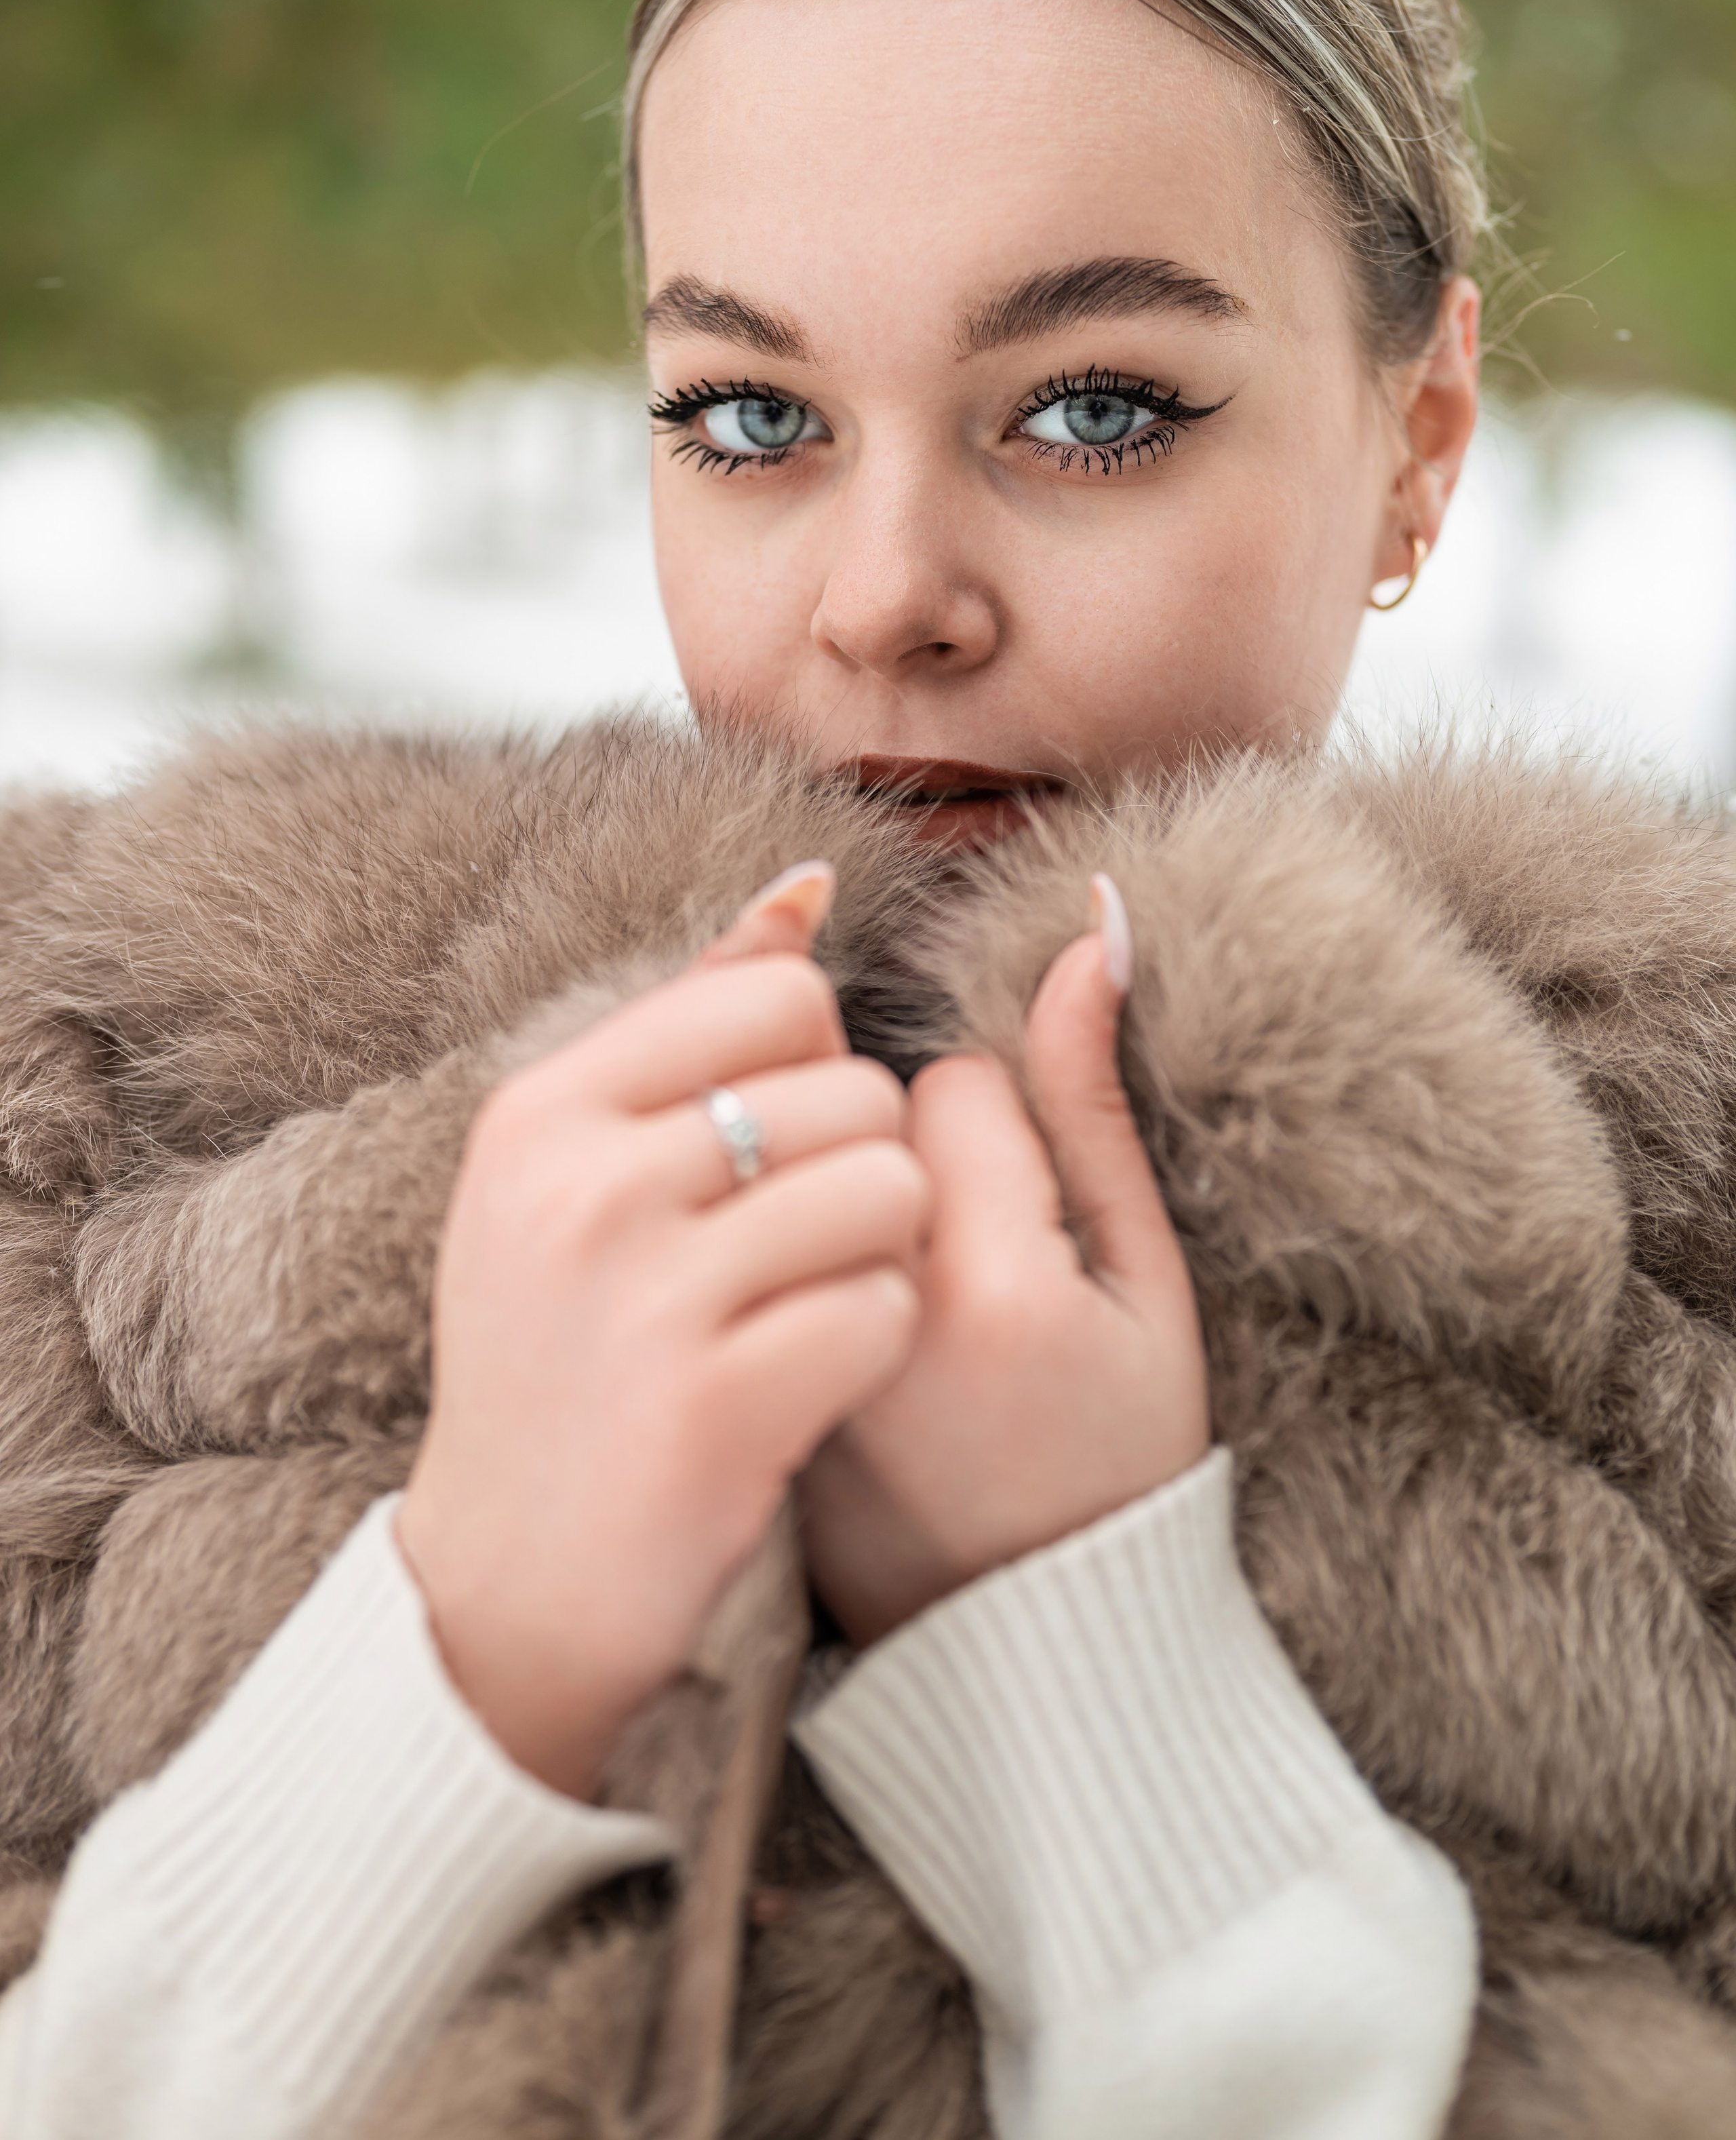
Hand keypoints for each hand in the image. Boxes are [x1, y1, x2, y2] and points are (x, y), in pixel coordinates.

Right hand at [397, 865, 925, 1796]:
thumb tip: (809, 887)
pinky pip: (890, 1309)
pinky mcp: (719, 1408)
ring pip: (891, 1189)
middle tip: (796, 1252)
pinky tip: (820, 1378)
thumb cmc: (561, 1354)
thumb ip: (694, 1019)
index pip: (776, 996)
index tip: (765, 1150)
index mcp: (542, 1112)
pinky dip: (882, 1344)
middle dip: (862, 1166)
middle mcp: (584, 1188)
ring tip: (814, 1305)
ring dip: (886, 1253)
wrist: (508, 1584)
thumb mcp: (571, 1173)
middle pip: (852, 1090)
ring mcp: (647, 1300)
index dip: (814, 1066)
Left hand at [800, 875, 1208, 1646]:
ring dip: (829, 1195)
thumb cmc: (1115, 1461)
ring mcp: (790, 1353)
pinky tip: (819, 1311)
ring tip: (891, 1289)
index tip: (1030, 1220)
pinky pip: (737, 1245)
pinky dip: (774, 1252)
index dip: (1001, 1128)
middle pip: (850, 1114)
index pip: (952, 1081)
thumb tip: (1089, 929)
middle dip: (898, 1146)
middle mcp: (869, 1315)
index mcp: (991, 1286)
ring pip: (785, 1172)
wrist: (1020, 1647)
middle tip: (958, 1256)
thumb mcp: (1145, 1287)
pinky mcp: (740, 1387)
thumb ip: (1092, 1107)